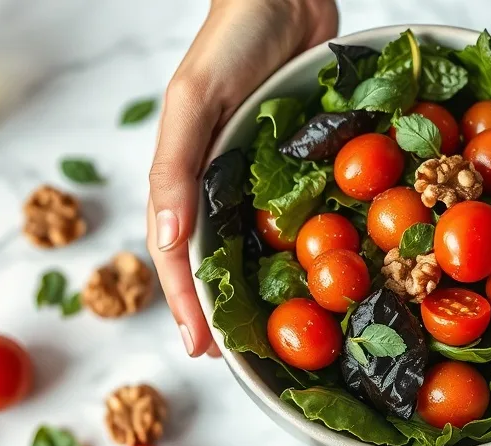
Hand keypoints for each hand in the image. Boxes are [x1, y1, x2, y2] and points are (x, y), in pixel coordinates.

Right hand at [147, 0, 336, 356]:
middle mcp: (221, 183)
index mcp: (187, 176)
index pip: (178, 254)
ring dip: (265, 290)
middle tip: (241, 358)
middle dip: (225, 310)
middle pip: (219, 259)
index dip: (188, 303)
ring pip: (259, 245)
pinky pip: (302, 214)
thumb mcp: (194, 101)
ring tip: (282, 333)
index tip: (203, 351)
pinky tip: (324, 274)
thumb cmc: (230, 41)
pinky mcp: (300, 163)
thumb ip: (175, 168)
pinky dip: (307, 247)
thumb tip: (166, 243)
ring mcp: (261, 177)